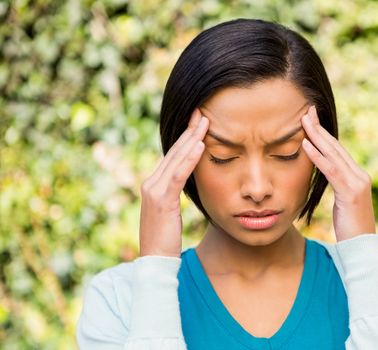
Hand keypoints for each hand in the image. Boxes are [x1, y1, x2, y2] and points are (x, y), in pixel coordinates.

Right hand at [138, 109, 208, 256]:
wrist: (154, 261)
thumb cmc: (166, 239)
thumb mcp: (171, 212)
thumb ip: (175, 194)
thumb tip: (187, 183)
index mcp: (154, 184)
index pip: (173, 156)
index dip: (186, 138)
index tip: (199, 122)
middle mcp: (151, 182)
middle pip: (174, 151)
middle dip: (190, 131)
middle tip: (203, 112)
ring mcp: (153, 190)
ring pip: (176, 159)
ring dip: (192, 139)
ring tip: (205, 122)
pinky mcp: (161, 200)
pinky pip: (178, 175)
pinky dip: (189, 159)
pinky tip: (200, 146)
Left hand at [301, 106, 375, 241]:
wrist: (362, 248)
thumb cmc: (350, 228)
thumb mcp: (343, 203)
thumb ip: (338, 185)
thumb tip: (328, 174)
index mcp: (357, 176)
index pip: (338, 150)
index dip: (324, 134)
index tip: (311, 120)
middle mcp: (359, 175)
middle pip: (336, 147)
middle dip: (320, 128)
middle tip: (306, 111)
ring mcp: (357, 183)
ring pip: (333, 155)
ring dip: (317, 136)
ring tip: (303, 122)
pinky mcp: (351, 193)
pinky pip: (331, 171)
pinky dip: (318, 157)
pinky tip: (306, 146)